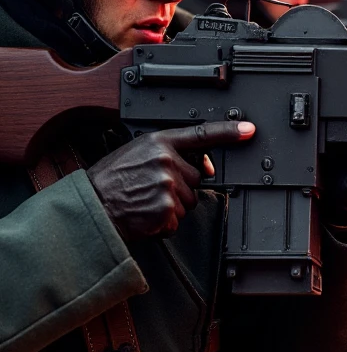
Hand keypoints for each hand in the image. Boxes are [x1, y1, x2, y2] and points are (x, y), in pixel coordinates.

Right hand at [88, 121, 254, 239]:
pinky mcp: (167, 211)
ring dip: (172, 205)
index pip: (202, 134)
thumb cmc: (112, 179)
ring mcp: (168, 186)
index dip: (229, 132)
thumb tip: (205, 166)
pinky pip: (178, 220)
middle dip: (180, 186)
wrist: (93, 204)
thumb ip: (171, 152)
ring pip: (189, 201)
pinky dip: (165, 222)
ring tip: (146, 200)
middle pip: (196, 179)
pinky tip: (146, 212)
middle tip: (152, 187)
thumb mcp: (138, 151)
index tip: (249, 130)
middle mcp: (166, 161)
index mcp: (159, 142)